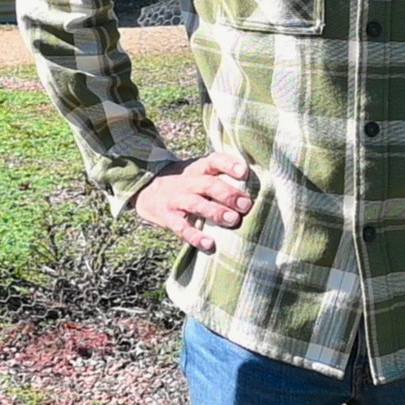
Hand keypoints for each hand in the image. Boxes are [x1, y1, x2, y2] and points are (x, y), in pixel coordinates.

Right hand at [134, 152, 253, 251]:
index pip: (214, 161)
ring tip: (234, 221)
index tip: (244, 172)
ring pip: (196, 204)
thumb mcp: (198, 172)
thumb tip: (259, 184)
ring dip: (215, 212)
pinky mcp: (167, 217)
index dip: (229, 164)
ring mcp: (176, 199)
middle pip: (208, 184)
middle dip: (228, 194)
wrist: (145, 190)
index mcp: (197, 168)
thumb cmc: (185, 183)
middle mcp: (187, 182)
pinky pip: (181, 227)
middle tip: (247, 205)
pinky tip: (209, 244)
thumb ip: (221, 176)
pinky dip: (195, 236)